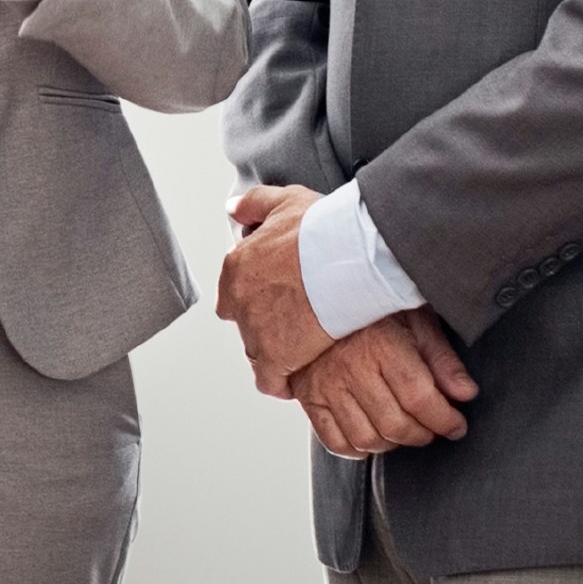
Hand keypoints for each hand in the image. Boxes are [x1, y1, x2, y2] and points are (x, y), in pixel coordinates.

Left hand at [212, 185, 335, 396]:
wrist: (349, 255)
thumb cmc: (324, 228)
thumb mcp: (285, 201)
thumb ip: (254, 204)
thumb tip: (233, 209)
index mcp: (237, 266)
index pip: (233, 290)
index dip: (258, 293)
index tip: (279, 294)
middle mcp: (239, 300)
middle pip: (244, 322)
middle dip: (265, 323)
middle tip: (296, 318)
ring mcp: (256, 331)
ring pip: (256, 352)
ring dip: (277, 350)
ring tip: (305, 346)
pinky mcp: (277, 357)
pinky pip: (270, 381)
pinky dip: (283, 382)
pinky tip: (301, 376)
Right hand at [294, 315, 478, 455]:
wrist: (319, 298)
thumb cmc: (374, 307)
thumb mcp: (415, 318)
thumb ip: (442, 358)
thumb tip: (465, 393)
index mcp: (382, 344)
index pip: (418, 397)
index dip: (444, 419)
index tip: (457, 426)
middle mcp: (351, 368)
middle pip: (394, 424)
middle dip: (423, 434)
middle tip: (434, 429)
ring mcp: (326, 386)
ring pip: (365, 438)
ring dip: (393, 444)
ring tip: (407, 431)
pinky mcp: (309, 399)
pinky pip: (334, 441)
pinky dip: (358, 449)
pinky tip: (375, 437)